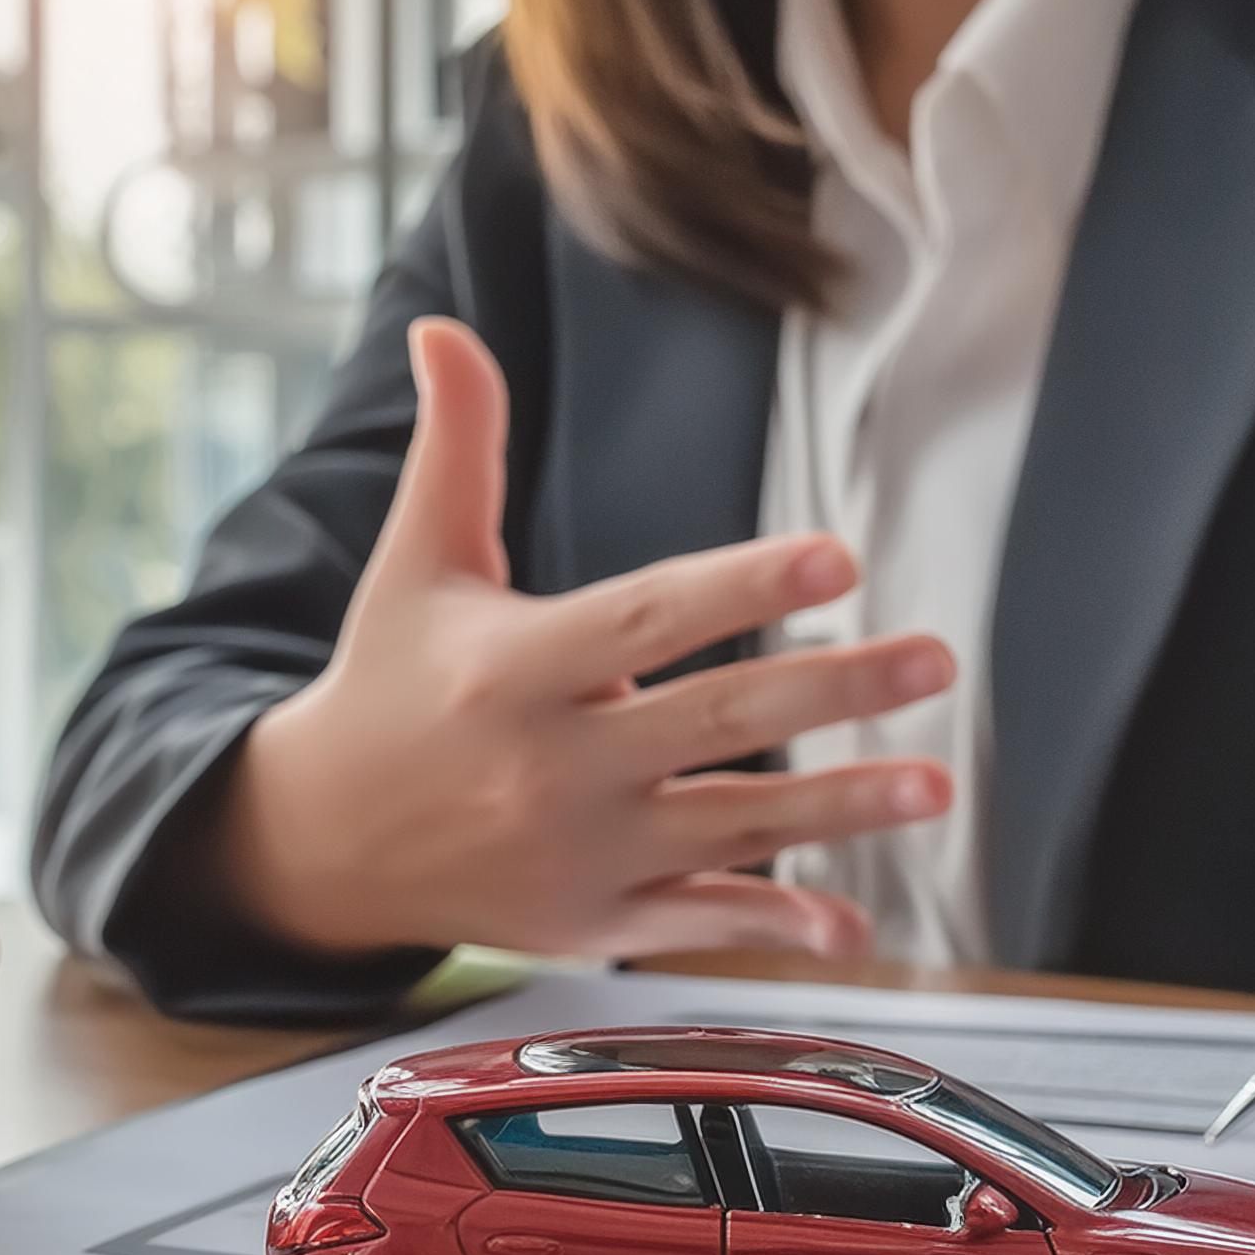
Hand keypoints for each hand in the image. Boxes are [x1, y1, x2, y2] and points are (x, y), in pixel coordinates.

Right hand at [218, 318, 956, 960]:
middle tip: (933, 660)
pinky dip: (775, 927)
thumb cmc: (387, 685)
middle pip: (714, 721)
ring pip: (729, 827)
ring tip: (933, 781)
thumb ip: (456, 448)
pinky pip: (697, 922)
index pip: (647, 618)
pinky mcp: (591, 919)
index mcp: (512, 667)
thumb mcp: (416, 564)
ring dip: (839, 809)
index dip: (744, 585)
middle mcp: (550, 765)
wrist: (322, 841)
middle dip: (833, 690)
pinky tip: (849, 922)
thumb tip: (444, 326)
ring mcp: (577, 853)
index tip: (837, 555)